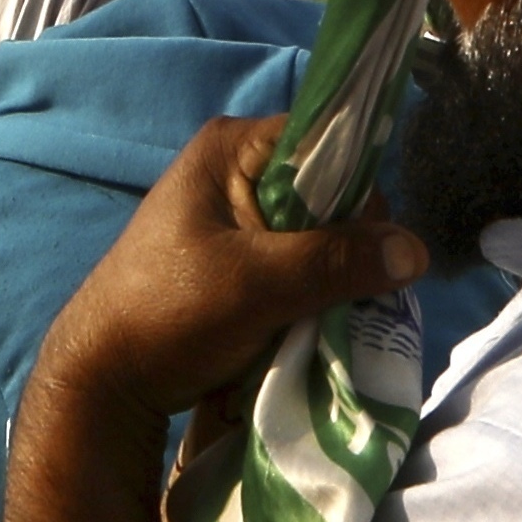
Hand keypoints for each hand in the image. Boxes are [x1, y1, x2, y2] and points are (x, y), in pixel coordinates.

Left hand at [37, 113, 424, 428]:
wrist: (104, 380)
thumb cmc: (169, 314)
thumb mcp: (259, 284)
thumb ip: (336, 261)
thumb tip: (417, 250)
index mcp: (232, 148)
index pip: (325, 141)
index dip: (360, 188)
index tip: (375, 244)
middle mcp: (235, 170)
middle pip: (327, 191)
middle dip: (351, 241)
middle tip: (359, 291)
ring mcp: (234, 218)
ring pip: (316, 234)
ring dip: (334, 274)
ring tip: (339, 312)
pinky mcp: (237, 261)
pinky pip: (297, 264)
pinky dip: (313, 292)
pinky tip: (319, 321)